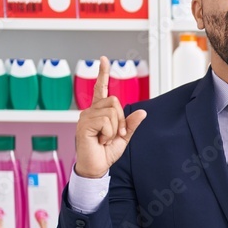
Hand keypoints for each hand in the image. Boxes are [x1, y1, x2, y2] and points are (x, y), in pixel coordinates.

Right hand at [74, 57, 146, 178]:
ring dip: (115, 128)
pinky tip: (100, 140)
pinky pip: (106, 121)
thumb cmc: (106, 152)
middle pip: (114, 100)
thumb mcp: (123, 137)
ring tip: (105, 139)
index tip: (103, 59)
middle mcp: (90, 111)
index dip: (103, 74)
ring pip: (112, 111)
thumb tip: (143, 111)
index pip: (101, 89)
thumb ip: (131, 124)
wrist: (96, 168)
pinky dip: (109, 133)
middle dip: (121, 119)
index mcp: (99, 112)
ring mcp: (85, 117)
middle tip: (116, 134)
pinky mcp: (84, 124)